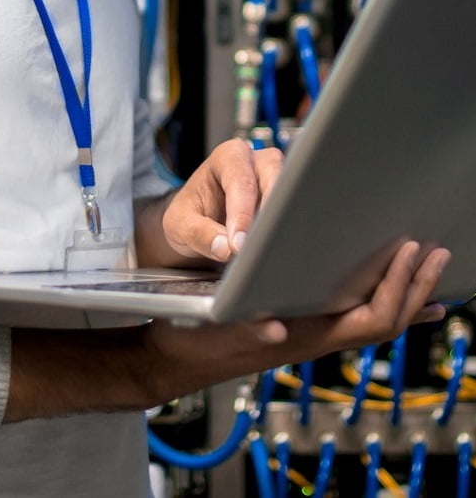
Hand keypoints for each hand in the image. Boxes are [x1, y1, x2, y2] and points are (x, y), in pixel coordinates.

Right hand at [138, 240, 450, 407]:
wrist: (173, 357)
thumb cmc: (191, 337)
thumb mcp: (211, 327)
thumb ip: (243, 329)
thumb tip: (273, 329)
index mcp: (302, 337)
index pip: (370, 321)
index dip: (396, 290)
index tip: (409, 254)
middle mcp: (315, 338)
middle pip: (386, 322)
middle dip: (415, 289)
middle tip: (436, 253)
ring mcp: (312, 334)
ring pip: (376, 320)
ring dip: (406, 293)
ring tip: (426, 264)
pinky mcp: (303, 326)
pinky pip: (357, 315)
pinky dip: (383, 298)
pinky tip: (388, 284)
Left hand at [160, 137, 282, 262]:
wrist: (200, 221)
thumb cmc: (191, 213)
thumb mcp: (179, 223)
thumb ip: (198, 233)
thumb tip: (225, 247)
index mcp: (229, 156)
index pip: (241, 182)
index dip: (241, 214)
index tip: (238, 245)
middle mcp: (257, 162)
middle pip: (276, 180)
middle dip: (268, 215)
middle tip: (258, 247)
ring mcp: (276, 180)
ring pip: (291, 199)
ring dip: (280, 225)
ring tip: (266, 251)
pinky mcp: (286, 202)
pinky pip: (294, 215)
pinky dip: (286, 233)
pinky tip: (276, 250)